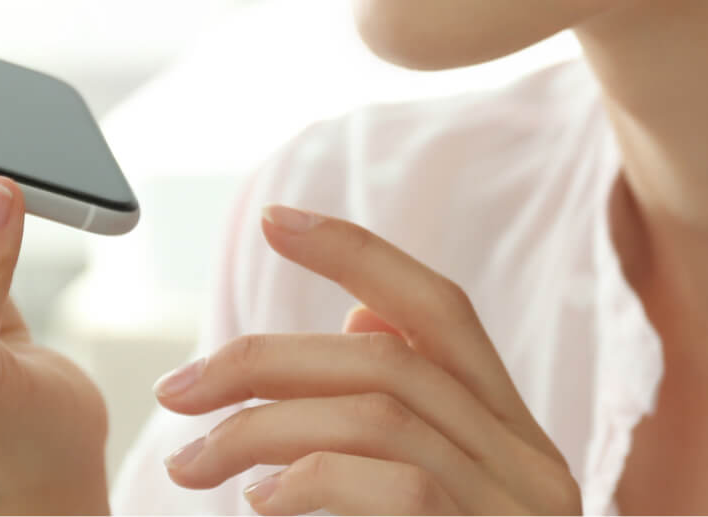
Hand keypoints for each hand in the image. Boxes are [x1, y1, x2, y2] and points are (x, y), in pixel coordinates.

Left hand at [152, 205, 580, 514]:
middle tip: (175, 393)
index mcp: (516, 444)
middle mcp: (531, 467)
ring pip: (381, 410)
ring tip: (189, 465)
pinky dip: (310, 479)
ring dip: (263, 422)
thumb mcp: (432, 508)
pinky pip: (393, 485)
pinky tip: (260, 506)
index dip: (359, 253)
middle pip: (389, 355)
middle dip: (265, 357)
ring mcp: (516, 511)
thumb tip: (360, 316)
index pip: (443, 310)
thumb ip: (403, 426)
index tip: (272, 220)